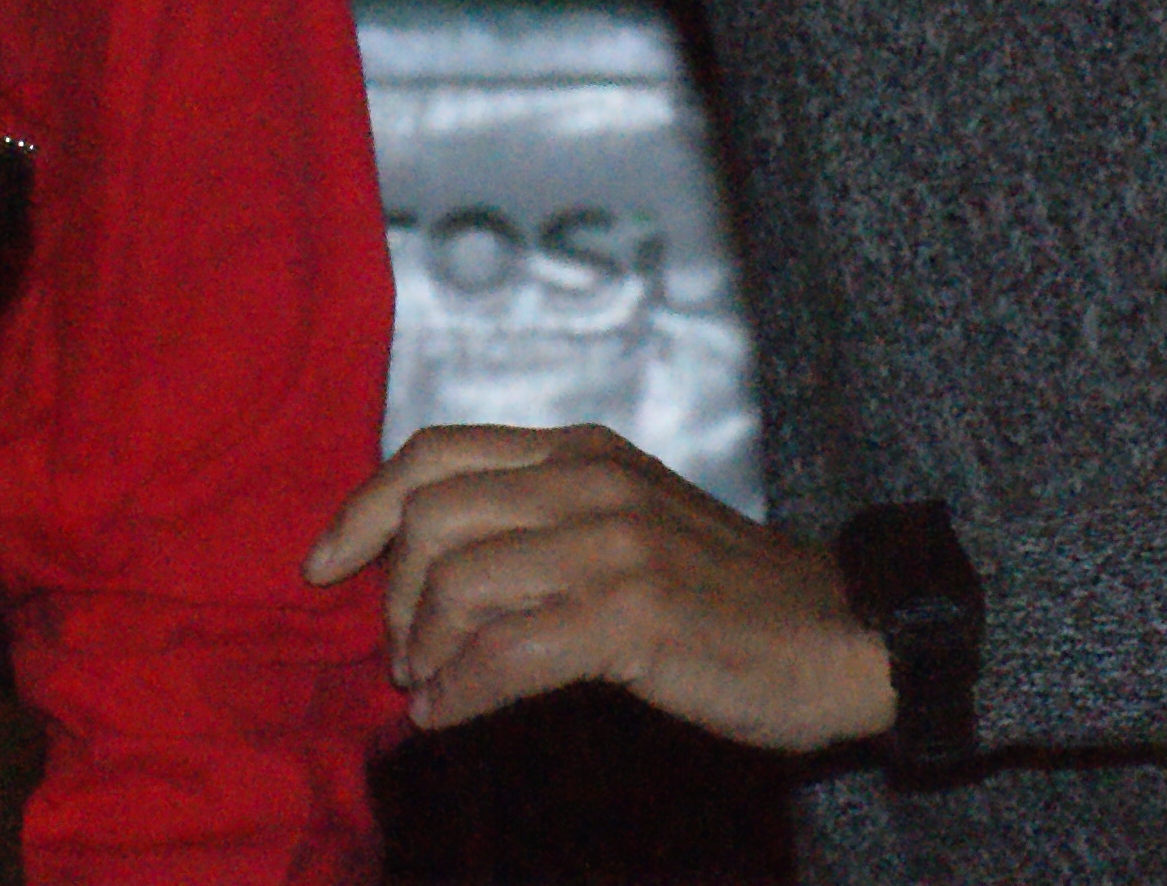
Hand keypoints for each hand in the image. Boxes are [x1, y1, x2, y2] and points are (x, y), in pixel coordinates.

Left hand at [303, 423, 892, 748]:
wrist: (845, 632)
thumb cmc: (730, 593)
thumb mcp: (631, 521)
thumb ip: (542, 521)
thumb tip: (432, 571)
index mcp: (581, 451)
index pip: (434, 452)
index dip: (362, 507)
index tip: (321, 564)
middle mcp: (588, 482)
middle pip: (430, 515)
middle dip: (390, 594)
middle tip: (399, 653)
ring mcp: (612, 546)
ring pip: (458, 582)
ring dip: (421, 647)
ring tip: (428, 687)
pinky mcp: (633, 617)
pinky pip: (505, 652)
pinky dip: (459, 691)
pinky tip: (449, 715)